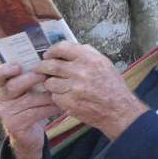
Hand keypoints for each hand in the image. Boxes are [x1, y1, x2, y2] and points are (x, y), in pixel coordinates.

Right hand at [0, 62, 60, 158]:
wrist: (30, 135)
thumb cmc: (33, 107)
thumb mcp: (32, 91)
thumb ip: (35, 78)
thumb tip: (52, 61)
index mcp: (4, 86)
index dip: (5, 69)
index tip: (18, 66)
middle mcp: (2, 98)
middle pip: (13, 85)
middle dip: (31, 79)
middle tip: (46, 76)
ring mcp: (6, 113)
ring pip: (28, 100)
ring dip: (47, 96)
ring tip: (60, 93)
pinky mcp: (15, 125)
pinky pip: (35, 113)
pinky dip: (49, 109)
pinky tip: (59, 107)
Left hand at [34, 41, 148, 139]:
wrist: (119, 111)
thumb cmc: (113, 87)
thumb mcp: (105, 64)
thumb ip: (87, 54)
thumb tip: (68, 49)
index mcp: (91, 59)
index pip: (63, 48)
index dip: (52, 50)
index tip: (48, 54)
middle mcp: (82, 72)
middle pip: (51, 65)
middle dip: (41, 66)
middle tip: (38, 68)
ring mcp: (75, 89)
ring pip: (50, 83)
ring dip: (50, 83)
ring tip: (54, 84)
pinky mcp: (71, 103)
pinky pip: (55, 97)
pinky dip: (57, 97)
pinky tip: (65, 96)